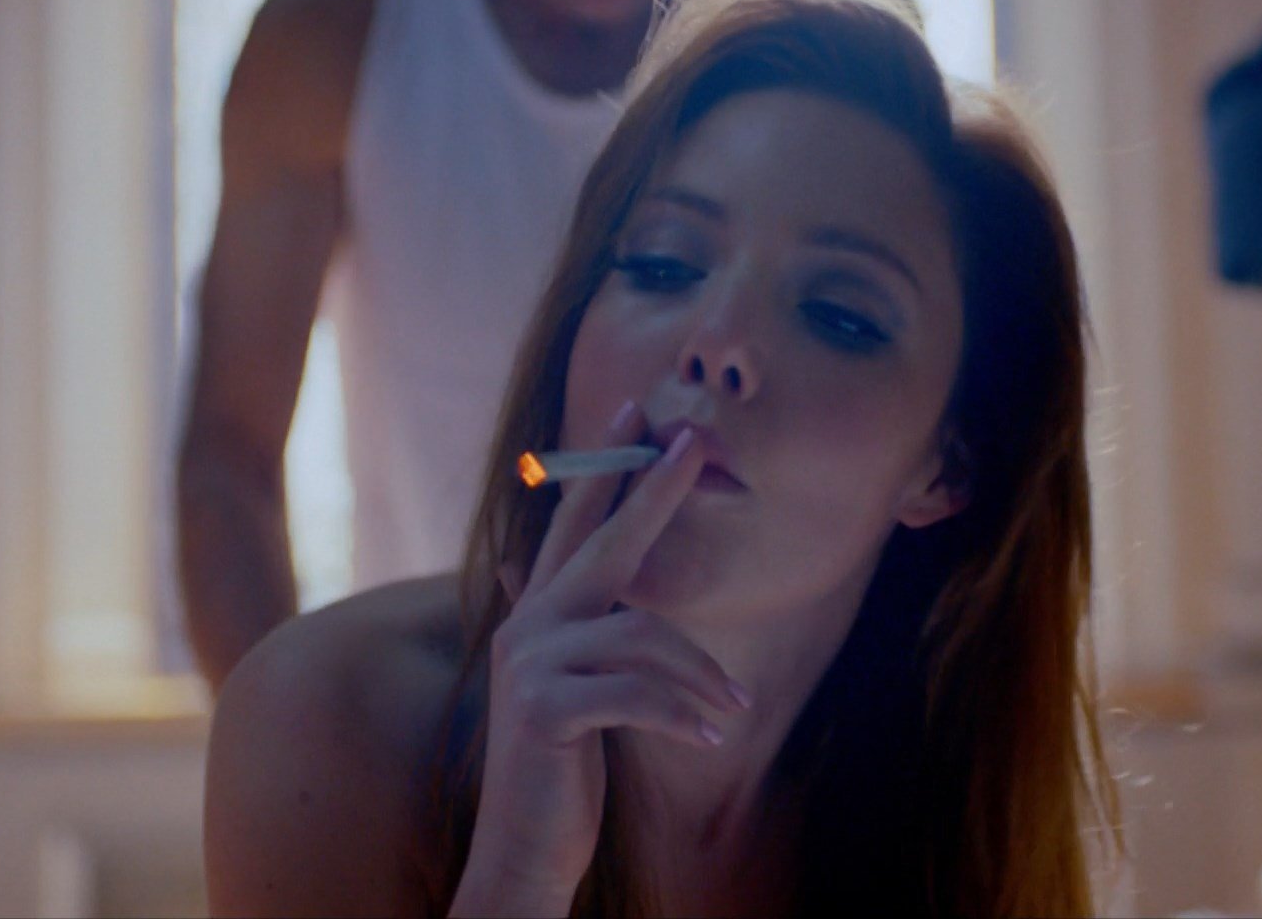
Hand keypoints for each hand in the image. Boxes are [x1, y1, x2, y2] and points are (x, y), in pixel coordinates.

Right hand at [448, 401, 751, 916]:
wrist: (525, 848)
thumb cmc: (563, 770)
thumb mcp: (580, 692)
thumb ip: (590, 637)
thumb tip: (610, 597)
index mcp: (537, 616)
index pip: (570, 525)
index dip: (604, 468)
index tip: (635, 414)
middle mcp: (526, 627)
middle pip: (599, 544)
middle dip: (652, 492)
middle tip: (697, 446)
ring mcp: (528, 665)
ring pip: (640, 635)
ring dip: (702, 675)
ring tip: (735, 709)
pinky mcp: (543, 710)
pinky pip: (636, 693)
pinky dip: (683, 713)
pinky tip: (712, 736)